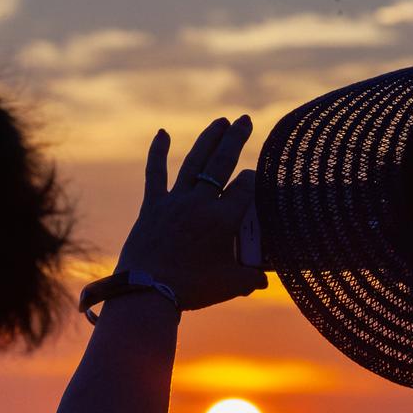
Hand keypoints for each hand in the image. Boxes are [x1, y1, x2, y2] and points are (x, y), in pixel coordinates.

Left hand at [116, 117, 267, 310]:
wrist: (147, 292)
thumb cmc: (192, 289)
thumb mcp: (231, 285)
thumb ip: (252, 278)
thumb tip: (265, 279)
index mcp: (223, 220)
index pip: (245, 188)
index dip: (254, 179)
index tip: (256, 178)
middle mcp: (200, 203)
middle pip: (222, 163)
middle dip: (235, 139)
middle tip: (244, 120)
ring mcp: (175, 201)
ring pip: (195, 162)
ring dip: (208, 139)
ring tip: (220, 122)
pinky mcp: (153, 206)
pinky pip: (155, 174)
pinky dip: (157, 153)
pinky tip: (162, 134)